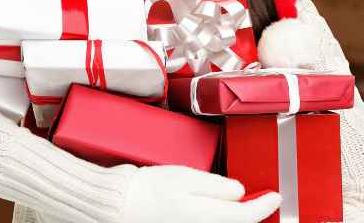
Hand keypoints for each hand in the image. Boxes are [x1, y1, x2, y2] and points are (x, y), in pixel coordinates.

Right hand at [122, 165, 281, 222]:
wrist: (119, 205)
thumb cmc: (146, 190)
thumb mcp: (183, 177)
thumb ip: (216, 185)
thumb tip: (240, 192)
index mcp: (207, 215)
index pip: (249, 215)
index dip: (266, 205)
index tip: (276, 196)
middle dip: (252, 212)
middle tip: (261, 200)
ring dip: (236, 215)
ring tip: (238, 204)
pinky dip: (220, 218)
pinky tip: (216, 210)